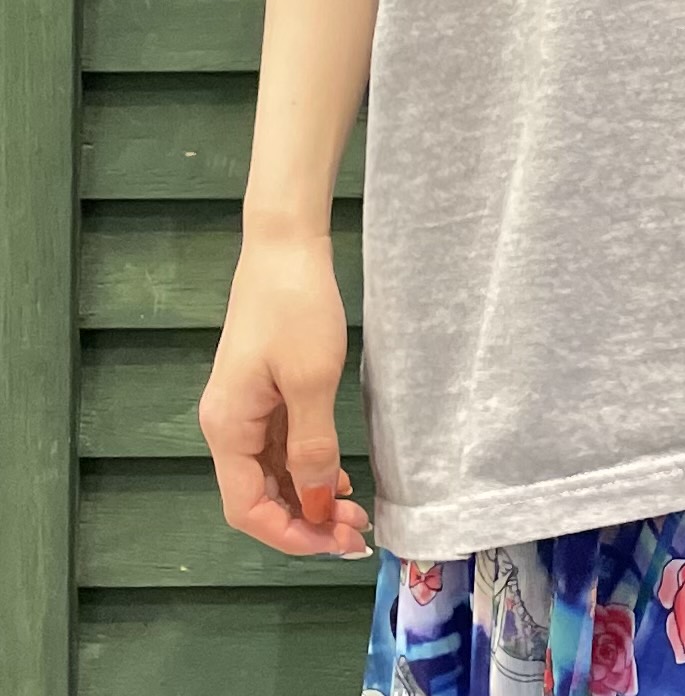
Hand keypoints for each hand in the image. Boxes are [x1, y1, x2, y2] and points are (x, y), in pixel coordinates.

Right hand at [198, 228, 375, 559]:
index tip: (334, 542)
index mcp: (227, 428)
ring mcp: (246, 408)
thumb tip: (313, 501)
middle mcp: (228, 425)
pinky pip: (281, 446)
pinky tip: (337, 476)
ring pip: (273, 473)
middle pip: (259, 495)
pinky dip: (307, 466)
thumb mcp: (311, 380)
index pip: (247, 509)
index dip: (289, 533)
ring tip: (353, 510)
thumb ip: (311, 445)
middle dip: (304, 519)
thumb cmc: (296, 308)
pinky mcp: (265, 391)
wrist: (286, 246)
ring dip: (308, 496)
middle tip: (355, 530)